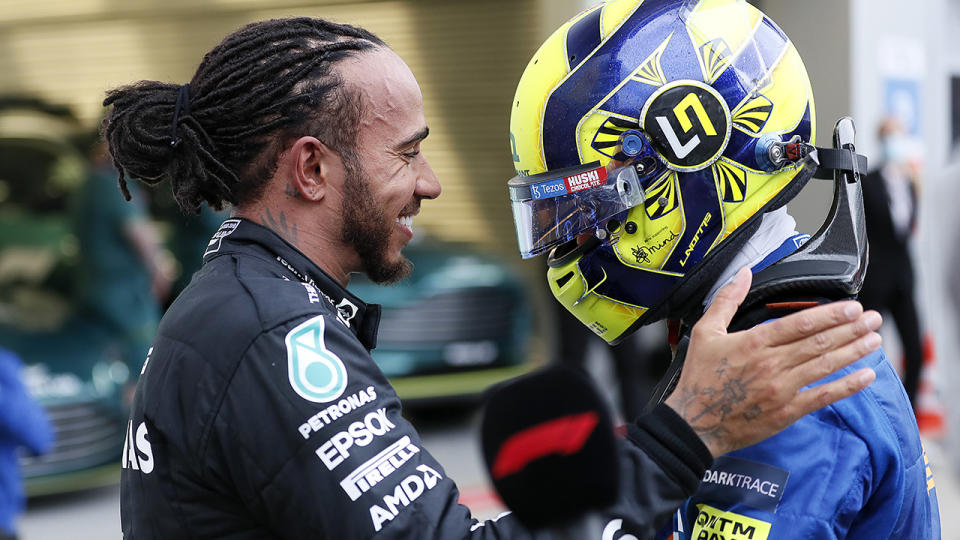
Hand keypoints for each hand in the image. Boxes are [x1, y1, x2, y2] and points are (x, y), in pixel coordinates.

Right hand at [665, 267, 880, 456]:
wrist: (694, 423)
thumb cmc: (700, 378)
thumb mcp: (705, 331)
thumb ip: (727, 300)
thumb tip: (743, 273)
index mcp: (753, 342)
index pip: (801, 323)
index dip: (831, 314)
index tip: (852, 307)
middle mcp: (771, 364)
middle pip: (820, 342)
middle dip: (851, 329)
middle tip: (873, 318)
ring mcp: (781, 389)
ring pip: (825, 366)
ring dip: (854, 352)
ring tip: (874, 340)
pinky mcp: (786, 412)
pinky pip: (822, 396)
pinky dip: (847, 386)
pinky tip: (866, 376)